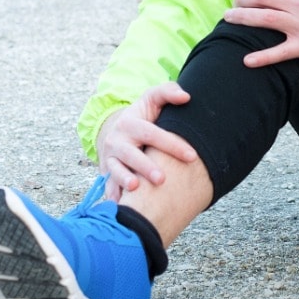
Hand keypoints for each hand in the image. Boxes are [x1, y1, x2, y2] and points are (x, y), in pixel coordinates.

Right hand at [97, 82, 197, 200]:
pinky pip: (108, 186)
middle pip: (131, 154)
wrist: (116, 130)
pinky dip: (112, 195)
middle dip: (146, 167)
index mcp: (130, 123)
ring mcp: (110, 158)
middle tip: (163, 179)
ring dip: (124, 180)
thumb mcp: (152, 100)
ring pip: (116, 170)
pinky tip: (119, 205)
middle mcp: (117, 141)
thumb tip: (186, 97)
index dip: (172, 144)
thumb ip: (168, 93)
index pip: (152, 134)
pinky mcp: (106, 173)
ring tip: (135, 187)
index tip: (192, 156)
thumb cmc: (143, 116)